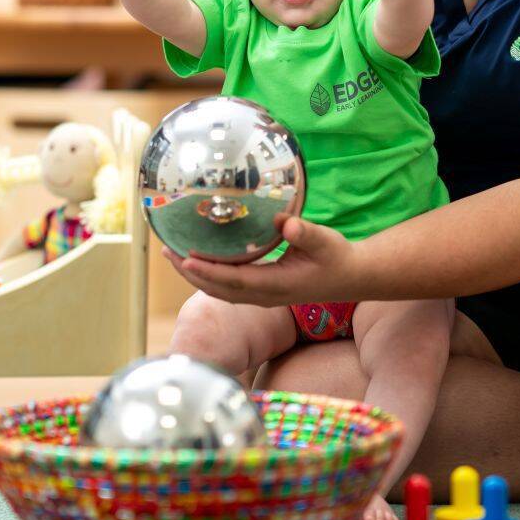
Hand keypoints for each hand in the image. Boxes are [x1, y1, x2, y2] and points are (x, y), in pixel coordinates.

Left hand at [163, 213, 362, 307]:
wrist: (351, 277)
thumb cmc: (338, 257)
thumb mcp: (326, 241)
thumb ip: (306, 233)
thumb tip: (285, 222)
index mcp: (277, 286)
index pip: (234, 280)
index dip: (208, 271)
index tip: (186, 258)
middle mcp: (265, 295)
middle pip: (219, 290)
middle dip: (191, 272)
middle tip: (167, 251)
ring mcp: (263, 296)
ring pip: (220, 291)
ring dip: (195, 275)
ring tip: (173, 255)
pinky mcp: (263, 291)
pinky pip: (229, 287)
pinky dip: (210, 275)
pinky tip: (198, 260)